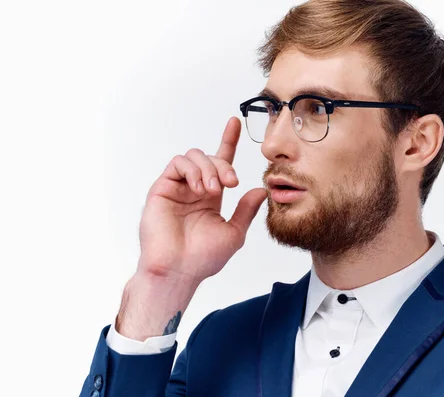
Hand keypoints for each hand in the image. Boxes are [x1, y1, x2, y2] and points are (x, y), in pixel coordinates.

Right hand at [138, 117, 266, 282]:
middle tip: (231, 184)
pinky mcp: (162, 188)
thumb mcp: (234, 233)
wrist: (179, 270)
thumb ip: (246, 210)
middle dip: (224, 165)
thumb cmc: (204, 258)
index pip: (220, 163)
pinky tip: (200, 188)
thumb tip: (261, 189)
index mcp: (210, 197)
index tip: (234, 123)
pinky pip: (178, 163)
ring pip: (194, 156)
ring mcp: (177, 187)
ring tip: (213, 191)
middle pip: (210, 158)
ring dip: (209, 169)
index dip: (228, 141)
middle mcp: (193, 188)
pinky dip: (193, 170)